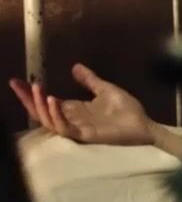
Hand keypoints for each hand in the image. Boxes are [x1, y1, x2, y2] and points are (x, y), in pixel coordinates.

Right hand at [9, 64, 155, 145]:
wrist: (144, 125)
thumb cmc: (127, 110)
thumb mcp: (106, 89)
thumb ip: (89, 80)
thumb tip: (74, 66)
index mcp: (75, 109)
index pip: (47, 101)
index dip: (32, 93)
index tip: (17, 81)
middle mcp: (72, 119)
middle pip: (42, 111)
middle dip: (28, 99)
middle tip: (17, 84)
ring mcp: (78, 128)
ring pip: (50, 120)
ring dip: (41, 105)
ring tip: (38, 90)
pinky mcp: (86, 135)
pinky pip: (66, 128)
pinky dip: (58, 115)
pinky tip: (54, 101)